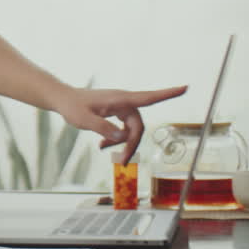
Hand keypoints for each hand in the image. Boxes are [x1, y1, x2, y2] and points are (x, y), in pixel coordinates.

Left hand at [53, 85, 187, 164]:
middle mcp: (124, 102)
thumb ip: (103, 128)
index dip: (168, 94)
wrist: (63, 100)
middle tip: (121, 161)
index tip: (185, 87)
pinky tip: (103, 145)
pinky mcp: (115, 112)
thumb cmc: (72, 107)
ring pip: (131, 129)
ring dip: (123, 142)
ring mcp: (120, 107)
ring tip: (105, 151)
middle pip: (138, 126)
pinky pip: (124, 128)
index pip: (149, 97)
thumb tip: (123, 137)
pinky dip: (117, 138)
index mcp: (120, 99)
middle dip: (132, 143)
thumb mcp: (84, 120)